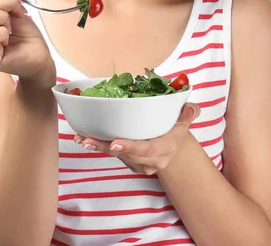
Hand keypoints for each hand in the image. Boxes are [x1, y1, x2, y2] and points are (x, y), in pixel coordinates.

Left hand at [73, 102, 200, 174]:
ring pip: (116, 155)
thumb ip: (188, 114)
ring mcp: (139, 165)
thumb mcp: (185, 122)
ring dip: (97, 146)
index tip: (115, 143)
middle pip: (125, 154)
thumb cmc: (177, 131)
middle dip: (104, 147)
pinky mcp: (130, 163)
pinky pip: (114, 155)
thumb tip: (190, 107)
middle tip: (86, 140)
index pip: (146, 150)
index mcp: (164, 149)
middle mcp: (150, 161)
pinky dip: (99, 147)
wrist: (175, 151)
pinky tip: (84, 138)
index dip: (130, 147)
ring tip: (80, 137)